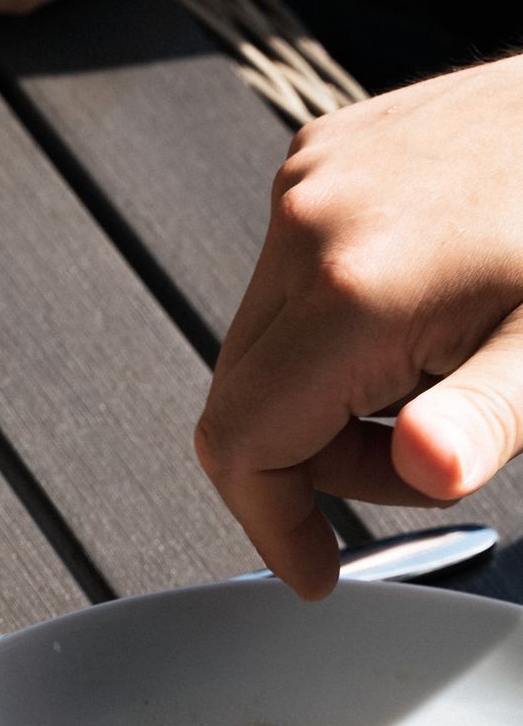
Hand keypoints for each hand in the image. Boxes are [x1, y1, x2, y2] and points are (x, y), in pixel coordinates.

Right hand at [195, 57, 522, 597]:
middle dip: (312, 462)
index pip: (243, 441)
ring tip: (432, 378)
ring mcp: (305, 183)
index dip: (270, 522)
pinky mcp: (315, 157)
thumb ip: (484, 419)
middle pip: (241, 399)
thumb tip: (426, 469)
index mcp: (354, 286)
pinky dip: (328, 327)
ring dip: (321, 394)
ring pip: (259, 342)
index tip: (314, 567)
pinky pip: (283, 277)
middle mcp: (307, 225)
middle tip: (417, 463)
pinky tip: (416, 315)